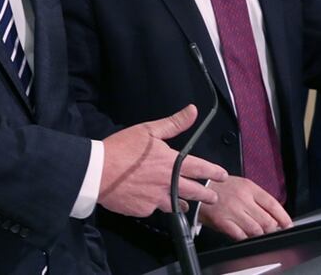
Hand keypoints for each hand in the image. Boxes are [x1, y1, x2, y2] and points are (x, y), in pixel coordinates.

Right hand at [98, 104, 227, 216]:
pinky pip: (153, 209)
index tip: (223, 175)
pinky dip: (155, 205)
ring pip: (175, 204)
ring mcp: (156, 199)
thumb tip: (192, 111)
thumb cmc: (122, 148)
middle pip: (194, 192)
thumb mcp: (148, 130)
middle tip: (213, 197)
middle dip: (206, 194)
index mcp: (171, 163)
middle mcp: (167, 183)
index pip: (200, 169)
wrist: (97, 172)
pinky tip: (153, 202)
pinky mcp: (143, 210)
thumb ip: (173, 124)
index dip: (214, 172)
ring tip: (186, 204)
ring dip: (183, 203)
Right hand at [199, 175, 291, 240]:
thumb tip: (274, 214)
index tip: (288, 224)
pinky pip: (240, 236)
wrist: (198, 188)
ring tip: (259, 234)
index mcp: (249, 188)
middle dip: (273, 229)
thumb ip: (257, 198)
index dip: (283, 217)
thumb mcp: (242, 185)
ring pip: (256, 230)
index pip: (273, 204)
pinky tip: (246, 236)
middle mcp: (242, 199)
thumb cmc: (221, 187)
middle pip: (267, 220)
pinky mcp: (223, 222)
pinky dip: (246, 238)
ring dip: (260, 235)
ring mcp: (233, 211)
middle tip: (272, 231)